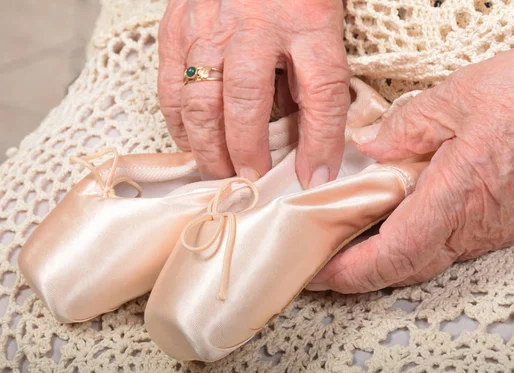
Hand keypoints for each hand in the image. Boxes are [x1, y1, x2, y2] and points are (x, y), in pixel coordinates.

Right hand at [158, 0, 349, 186]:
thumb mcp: (320, 29)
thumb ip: (312, 81)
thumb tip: (303, 141)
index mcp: (305, 23)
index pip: (321, 92)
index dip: (320, 142)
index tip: (315, 178)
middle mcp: (254, 26)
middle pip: (245, 102)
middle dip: (246, 153)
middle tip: (250, 185)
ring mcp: (208, 25)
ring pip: (200, 101)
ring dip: (209, 148)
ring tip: (220, 175)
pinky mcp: (176, 26)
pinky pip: (170, 87)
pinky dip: (180, 124)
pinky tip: (192, 143)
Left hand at [308, 37, 513, 292]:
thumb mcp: (464, 96)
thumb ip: (408, 125)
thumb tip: (369, 143)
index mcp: (455, 198)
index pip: (391, 256)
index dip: (349, 272)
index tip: (316, 273)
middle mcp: (473, 226)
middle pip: (404, 268)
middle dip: (358, 272)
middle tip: (322, 258)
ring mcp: (492, 228)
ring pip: (426, 258)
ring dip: (384, 258)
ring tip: (349, 238)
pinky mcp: (505, 219)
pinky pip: (448, 242)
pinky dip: (412, 239)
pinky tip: (397, 217)